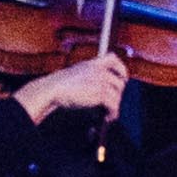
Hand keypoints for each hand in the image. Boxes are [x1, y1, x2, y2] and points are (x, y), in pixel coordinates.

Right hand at [13, 52, 132, 123]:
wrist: (53, 89)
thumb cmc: (60, 86)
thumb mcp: (76, 75)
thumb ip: (90, 79)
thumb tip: (101, 94)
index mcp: (92, 63)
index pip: (113, 58)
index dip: (121, 68)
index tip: (123, 78)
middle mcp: (99, 70)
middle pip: (119, 81)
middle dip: (117, 94)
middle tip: (111, 104)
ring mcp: (101, 81)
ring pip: (117, 95)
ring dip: (114, 106)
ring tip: (108, 114)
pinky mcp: (100, 93)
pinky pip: (113, 105)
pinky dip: (112, 113)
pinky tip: (107, 117)